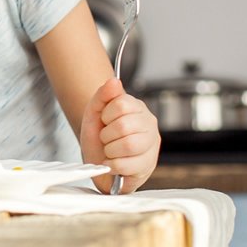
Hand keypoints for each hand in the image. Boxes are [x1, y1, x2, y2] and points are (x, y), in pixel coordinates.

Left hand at [79, 77, 160, 193]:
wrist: (98, 160)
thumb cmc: (99, 136)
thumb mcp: (94, 112)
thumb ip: (103, 95)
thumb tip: (114, 81)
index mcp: (137, 107)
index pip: (121, 104)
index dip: (106, 116)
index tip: (105, 122)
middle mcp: (149, 124)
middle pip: (124, 126)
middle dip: (106, 135)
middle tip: (106, 139)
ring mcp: (152, 145)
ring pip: (129, 145)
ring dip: (110, 150)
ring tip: (110, 150)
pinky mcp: (148, 165)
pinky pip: (127, 164)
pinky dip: (113, 165)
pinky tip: (113, 162)